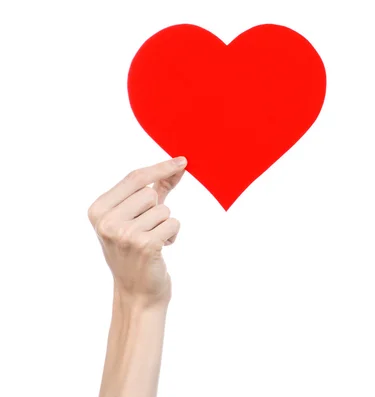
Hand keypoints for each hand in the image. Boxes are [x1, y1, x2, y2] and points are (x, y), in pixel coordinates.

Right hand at [88, 157, 186, 306]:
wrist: (137, 293)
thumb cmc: (136, 251)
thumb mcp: (135, 217)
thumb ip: (155, 189)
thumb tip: (178, 165)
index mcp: (98, 210)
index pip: (134, 178)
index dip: (160, 168)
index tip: (182, 161)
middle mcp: (107, 222)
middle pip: (150, 193)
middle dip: (157, 210)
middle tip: (146, 231)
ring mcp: (124, 234)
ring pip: (164, 210)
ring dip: (165, 225)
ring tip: (152, 242)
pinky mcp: (145, 245)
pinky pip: (173, 223)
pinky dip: (173, 235)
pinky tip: (160, 249)